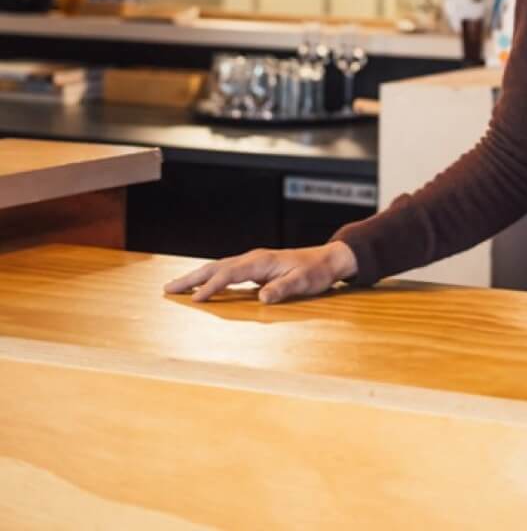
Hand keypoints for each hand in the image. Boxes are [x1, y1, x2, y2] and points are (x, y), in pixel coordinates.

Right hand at [163, 241, 357, 304]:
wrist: (328, 260)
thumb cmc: (316, 272)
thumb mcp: (303, 282)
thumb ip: (283, 288)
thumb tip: (263, 297)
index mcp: (261, 261)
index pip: (229, 274)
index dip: (211, 286)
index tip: (194, 299)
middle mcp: (254, 258)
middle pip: (216, 267)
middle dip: (191, 278)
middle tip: (167, 289)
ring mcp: (253, 262)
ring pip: (219, 267)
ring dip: (197, 277)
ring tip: (176, 287)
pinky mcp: (255, 267)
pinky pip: (226, 272)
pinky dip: (210, 278)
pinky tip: (202, 286)